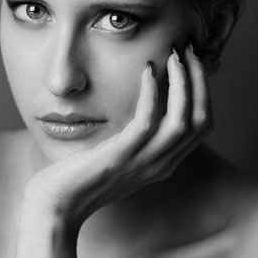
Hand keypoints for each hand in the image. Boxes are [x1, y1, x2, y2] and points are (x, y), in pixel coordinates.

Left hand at [22, 43, 211, 227]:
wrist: (55, 207)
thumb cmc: (78, 178)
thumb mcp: (115, 157)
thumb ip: (132, 138)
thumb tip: (137, 106)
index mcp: (161, 164)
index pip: (200, 126)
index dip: (202, 91)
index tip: (191, 62)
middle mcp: (158, 166)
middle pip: (199, 121)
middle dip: (199, 82)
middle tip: (189, 50)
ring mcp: (140, 164)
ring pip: (182, 121)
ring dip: (182, 83)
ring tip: (173, 55)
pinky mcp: (118, 158)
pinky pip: (147, 122)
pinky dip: (151, 93)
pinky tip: (146, 71)